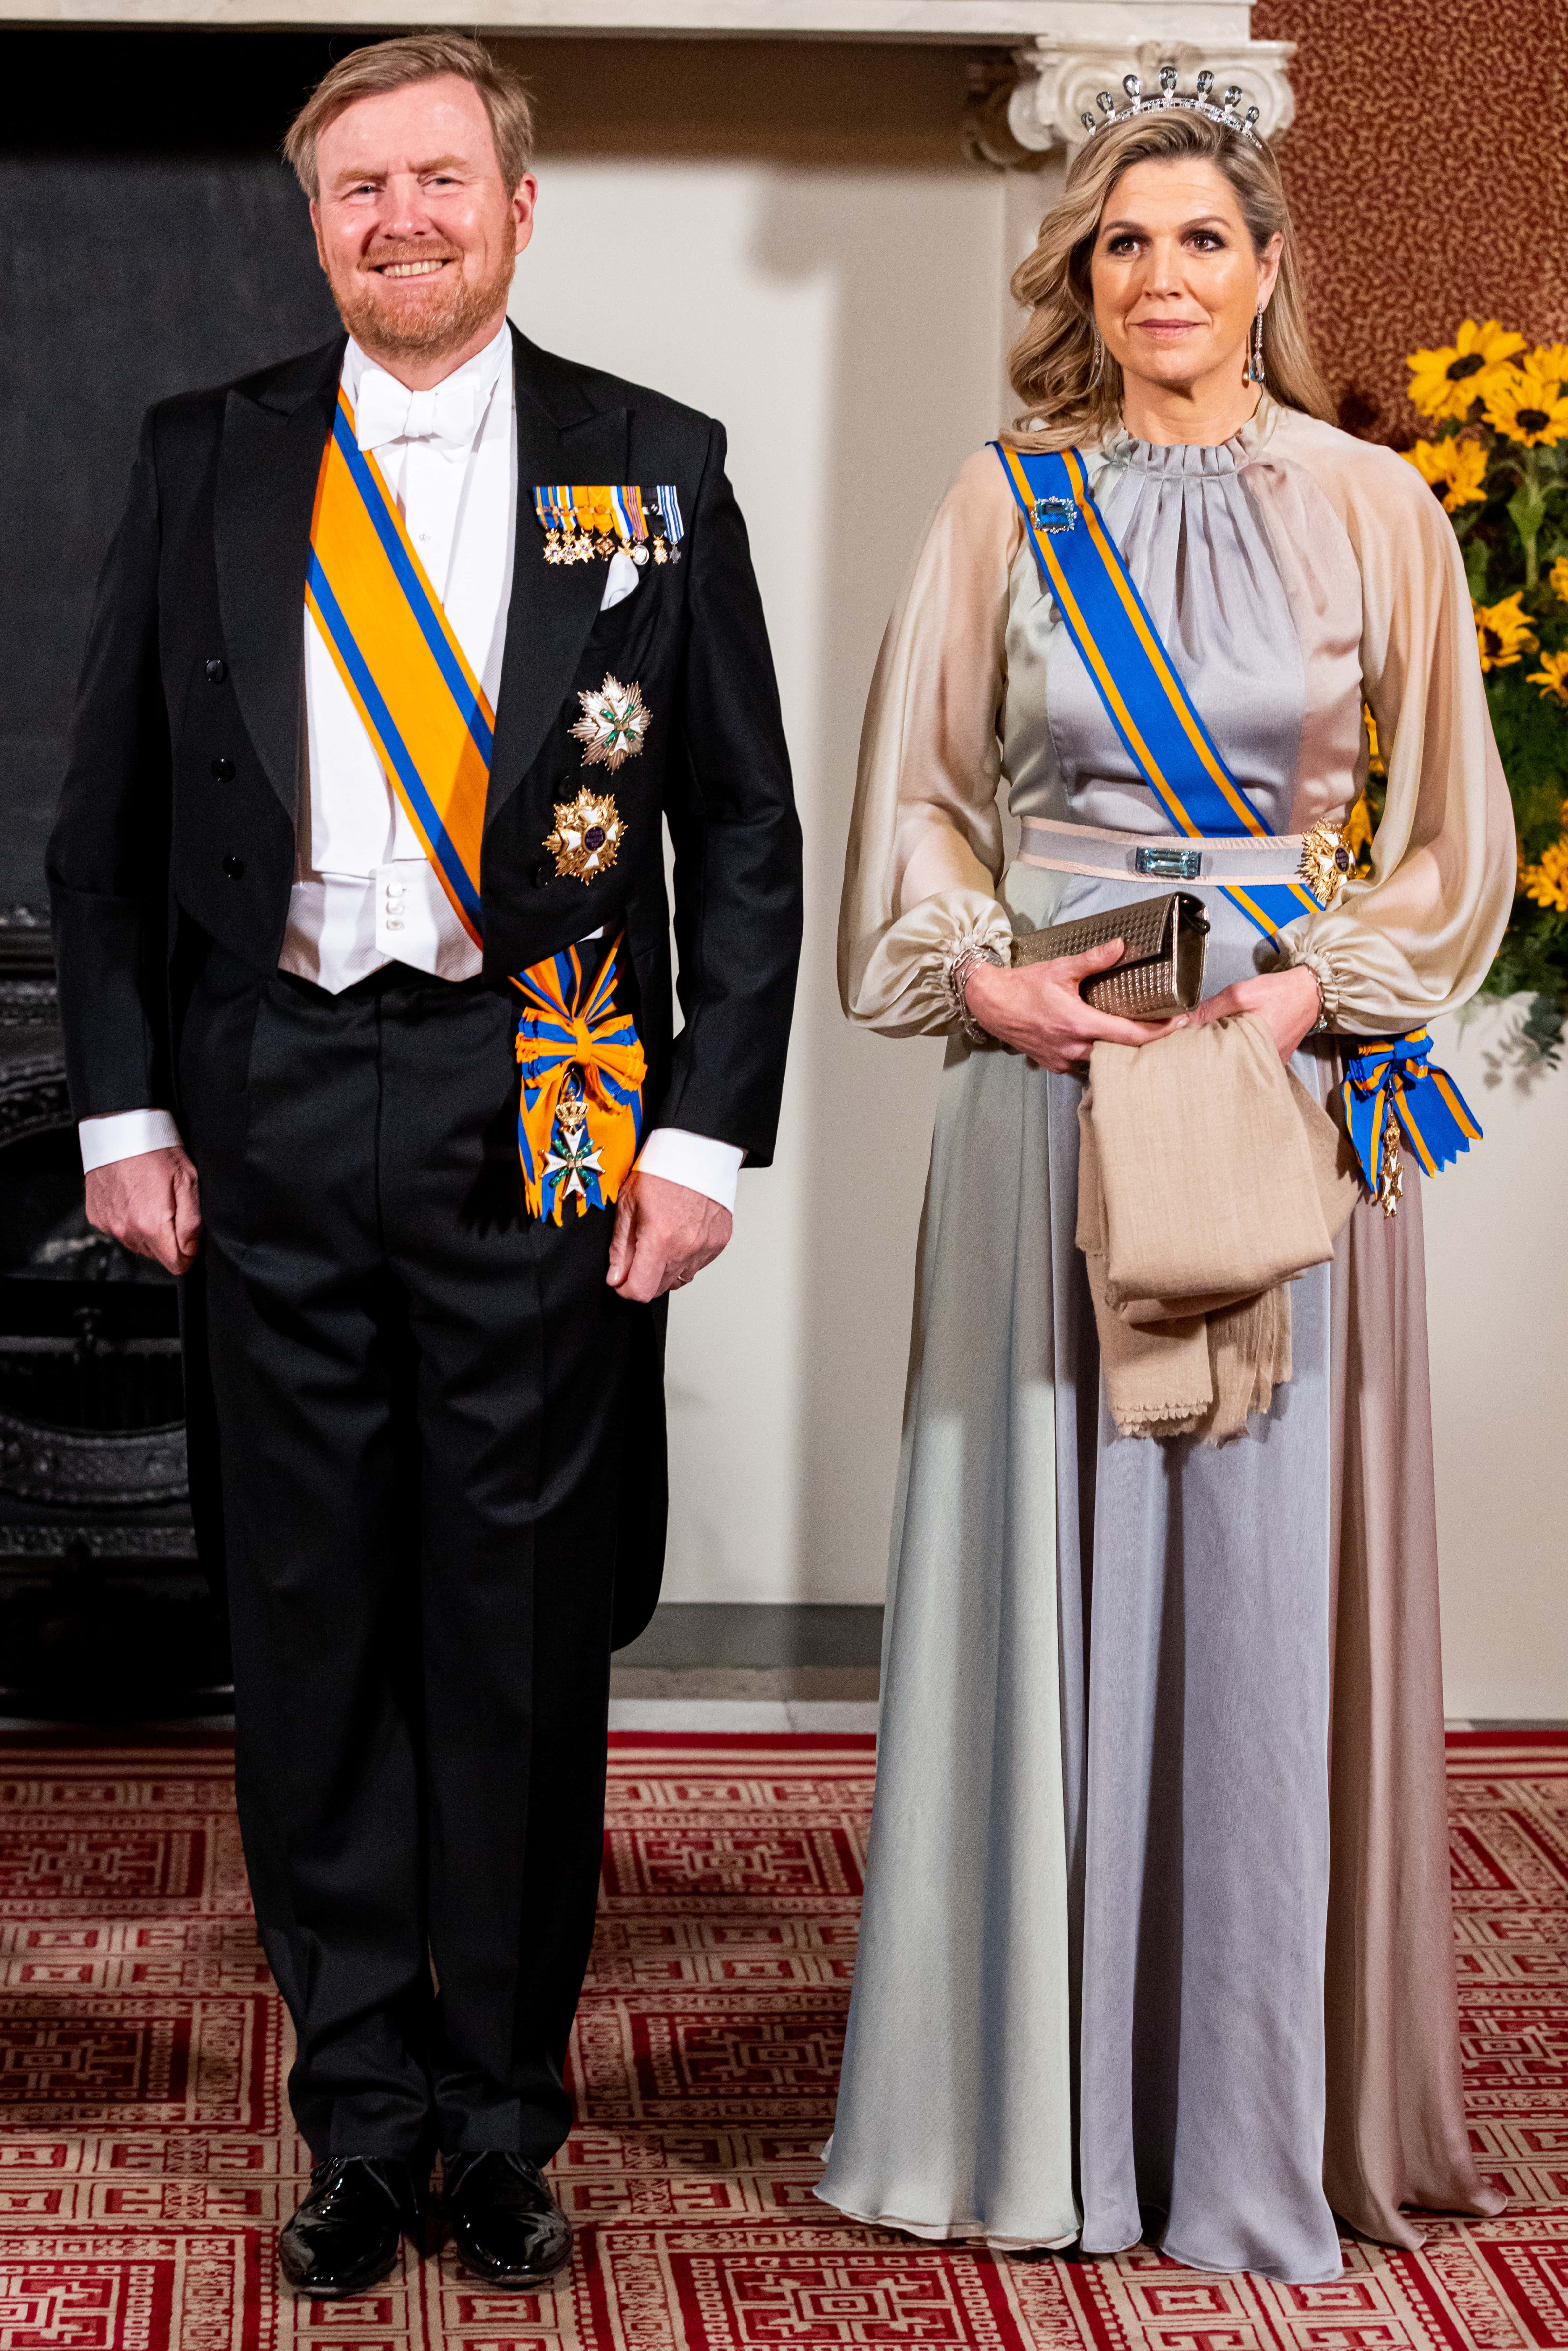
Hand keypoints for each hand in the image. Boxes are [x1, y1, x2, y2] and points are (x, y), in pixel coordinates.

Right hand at [83, 1144, 201, 1276]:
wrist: (118, 1132)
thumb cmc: (155, 1151)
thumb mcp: (187, 1181)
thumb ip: (192, 1222)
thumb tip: (191, 1249)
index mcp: (151, 1226)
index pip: (176, 1264)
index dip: (188, 1253)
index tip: (190, 1237)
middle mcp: (127, 1231)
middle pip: (157, 1256)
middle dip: (169, 1240)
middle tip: (171, 1209)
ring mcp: (109, 1225)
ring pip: (138, 1245)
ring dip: (149, 1232)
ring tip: (152, 1201)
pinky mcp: (97, 1218)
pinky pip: (119, 1231)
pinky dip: (129, 1221)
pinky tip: (134, 1199)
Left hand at [606, 1170, 732, 1303]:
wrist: (697, 1151)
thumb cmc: (662, 1171)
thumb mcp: (628, 1204)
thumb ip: (621, 1247)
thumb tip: (615, 1278)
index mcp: (660, 1239)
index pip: (642, 1290)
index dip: (626, 1289)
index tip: (621, 1280)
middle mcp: (686, 1248)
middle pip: (661, 1288)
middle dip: (645, 1278)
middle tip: (639, 1252)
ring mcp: (706, 1246)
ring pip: (681, 1279)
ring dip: (666, 1269)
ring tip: (662, 1241)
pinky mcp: (720, 1242)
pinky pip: (698, 1264)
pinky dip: (686, 1257)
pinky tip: (681, 1234)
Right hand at [964, 940, 1182, 1073]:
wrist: (990, 1004)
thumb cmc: (1023, 987)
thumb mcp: (1060, 969)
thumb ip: (1093, 960)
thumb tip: (1120, 946)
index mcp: (1079, 1024)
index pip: (1130, 1036)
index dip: (1159, 1033)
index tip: (1180, 1024)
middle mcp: (1073, 1048)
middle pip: (1122, 1053)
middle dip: (1145, 1044)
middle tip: (1166, 1030)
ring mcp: (1063, 1060)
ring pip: (1103, 1062)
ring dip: (1121, 1052)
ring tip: (1140, 1037)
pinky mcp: (1054, 1064)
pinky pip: (1084, 1064)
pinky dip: (1098, 1056)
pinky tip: (1104, 1044)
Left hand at [1182, 964, 1321, 1062]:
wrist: (1311, 992)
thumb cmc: (1279, 992)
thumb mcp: (1241, 993)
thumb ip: (1210, 1009)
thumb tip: (1179, 1022)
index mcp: (1254, 1047)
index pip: (1216, 1058)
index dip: (1198, 1050)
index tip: (1184, 1044)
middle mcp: (1263, 1062)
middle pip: (1225, 1064)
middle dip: (1209, 1053)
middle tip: (1196, 1043)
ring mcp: (1270, 1063)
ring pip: (1237, 1062)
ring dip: (1224, 1052)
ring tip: (1213, 1040)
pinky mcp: (1273, 1060)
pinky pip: (1250, 1058)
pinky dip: (1239, 1050)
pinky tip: (1233, 1040)